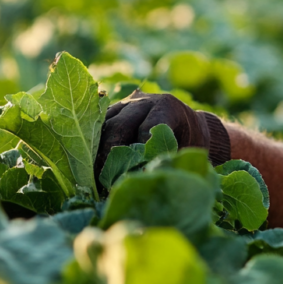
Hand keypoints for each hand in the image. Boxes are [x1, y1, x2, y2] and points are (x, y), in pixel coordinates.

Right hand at [95, 91, 228, 177]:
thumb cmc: (189, 141)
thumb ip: (169, 160)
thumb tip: (147, 178)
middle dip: (111, 156)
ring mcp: (125, 104)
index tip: (133, 175)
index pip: (146, 129)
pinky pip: (97, 127)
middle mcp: (143, 101)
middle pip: (118, 126)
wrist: (188, 124)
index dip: (138, 154)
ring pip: (103, 126)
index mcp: (166, 107)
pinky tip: (93, 167)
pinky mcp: (112, 112)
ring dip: (97, 152)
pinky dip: (94, 147)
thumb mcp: (188, 149)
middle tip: (106, 181)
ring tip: (95, 177)